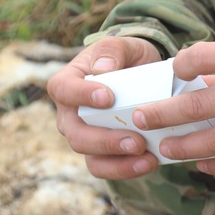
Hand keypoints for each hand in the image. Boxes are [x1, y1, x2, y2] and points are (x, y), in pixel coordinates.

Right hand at [47, 36, 165, 179]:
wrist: (141, 74)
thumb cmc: (125, 58)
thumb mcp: (123, 45)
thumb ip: (112, 50)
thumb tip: (103, 68)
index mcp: (67, 83)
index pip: (63, 89)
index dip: (81, 96)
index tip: (108, 98)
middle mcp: (70, 114)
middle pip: (76, 134)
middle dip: (106, 141)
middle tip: (136, 141)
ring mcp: (84, 136)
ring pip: (90, 157)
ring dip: (118, 162)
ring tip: (147, 159)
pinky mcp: (102, 152)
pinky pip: (107, 168)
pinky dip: (126, 169)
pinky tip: (150, 163)